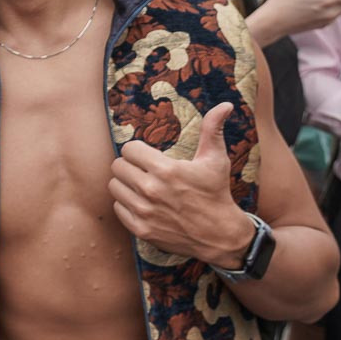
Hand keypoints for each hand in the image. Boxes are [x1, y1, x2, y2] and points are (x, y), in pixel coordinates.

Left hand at [110, 103, 255, 266]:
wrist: (220, 235)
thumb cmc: (216, 193)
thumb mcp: (215, 159)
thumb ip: (213, 129)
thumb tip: (225, 104)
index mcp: (166, 170)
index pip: (129, 149)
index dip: (137, 150)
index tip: (147, 155)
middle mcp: (151, 190)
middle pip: (117, 167)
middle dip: (129, 165)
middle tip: (142, 170)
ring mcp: (145, 212)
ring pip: (114, 187)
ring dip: (125, 184)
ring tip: (141, 185)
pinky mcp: (141, 229)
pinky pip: (118, 208)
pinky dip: (126, 205)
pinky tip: (142, 203)